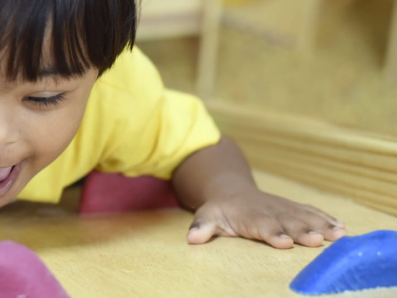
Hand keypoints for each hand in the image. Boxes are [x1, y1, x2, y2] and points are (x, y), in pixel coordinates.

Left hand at [186, 190, 345, 248]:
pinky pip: (311, 212)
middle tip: (317, 241)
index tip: (283, 242)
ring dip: (321, 225)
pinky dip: (326, 219)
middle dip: (303, 231)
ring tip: (338, 235)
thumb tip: (192, 238)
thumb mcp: (207, 216)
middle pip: (288, 222)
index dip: (273, 233)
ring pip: (304, 217)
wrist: (231, 190)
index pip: (262, 226)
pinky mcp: (293, 208)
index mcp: (250, 217)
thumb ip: (202, 227)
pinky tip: (342, 228)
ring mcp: (284, 209)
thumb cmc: (220, 209)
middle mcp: (270, 212)